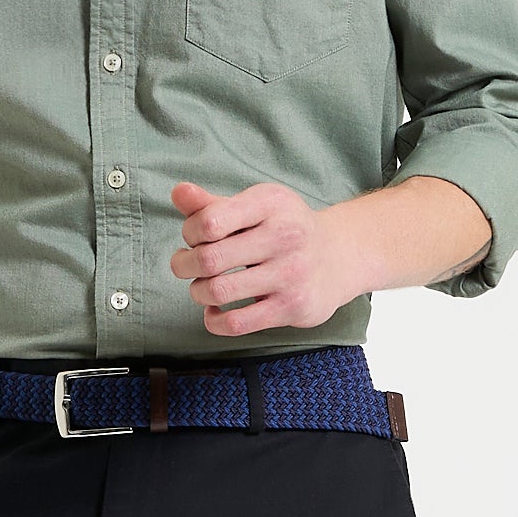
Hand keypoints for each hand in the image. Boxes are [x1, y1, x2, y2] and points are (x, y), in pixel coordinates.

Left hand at [168, 180, 358, 336]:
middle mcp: (285, 236)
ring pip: (218, 291)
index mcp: (271, 204)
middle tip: (186, 265)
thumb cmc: (284, 228)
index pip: (210, 221)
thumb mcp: (254, 207)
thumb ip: (212, 204)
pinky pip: (237, 323)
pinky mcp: (292, 307)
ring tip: (202, 287)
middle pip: (209, 259)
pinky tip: (214, 310)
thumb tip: (178, 193)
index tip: (194, 237)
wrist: (339, 256)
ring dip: (198, 292)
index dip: (189, 232)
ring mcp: (291, 274)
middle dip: (184, 265)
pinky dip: (213, 320)